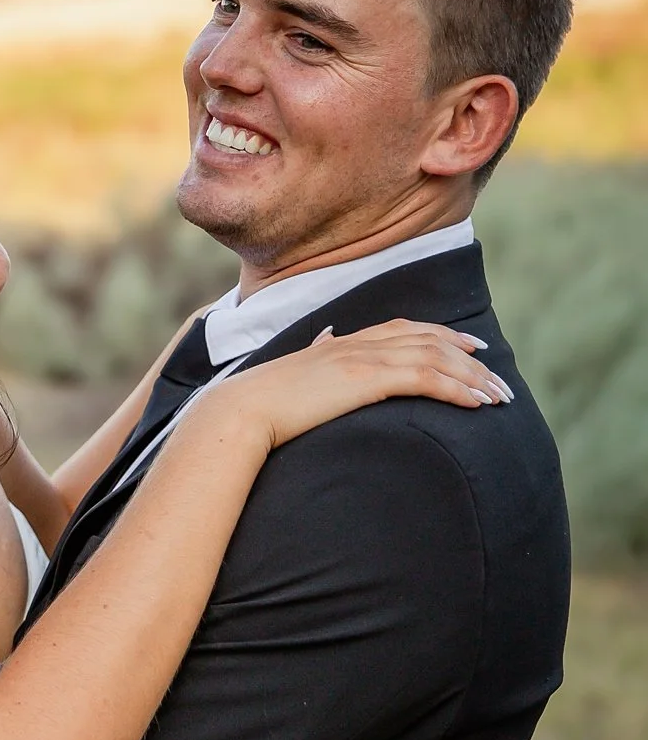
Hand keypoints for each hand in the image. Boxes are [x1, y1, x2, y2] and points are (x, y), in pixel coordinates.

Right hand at [200, 320, 511, 454]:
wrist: (241, 411)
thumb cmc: (259, 404)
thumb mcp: (293, 374)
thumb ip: (315, 355)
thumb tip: (323, 339)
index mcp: (342, 344)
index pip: (404, 329)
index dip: (443, 335)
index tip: (471, 346)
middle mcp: (357, 344)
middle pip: (428, 340)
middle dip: (469, 359)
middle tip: (499, 379)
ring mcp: (362, 359)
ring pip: (435, 358)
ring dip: (474, 379)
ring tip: (499, 399)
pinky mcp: (366, 380)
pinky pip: (426, 379)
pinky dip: (458, 389)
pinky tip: (478, 405)